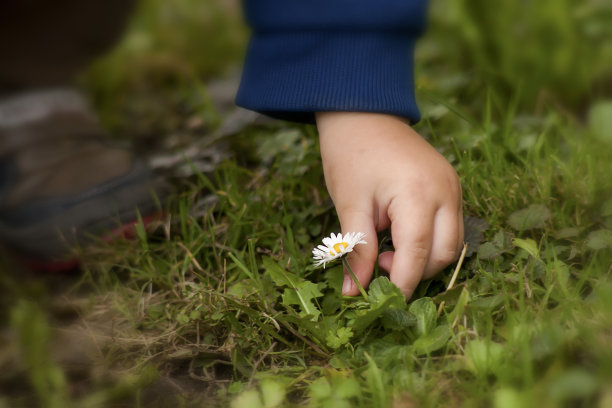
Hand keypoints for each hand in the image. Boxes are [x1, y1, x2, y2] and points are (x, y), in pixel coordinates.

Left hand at [316, 112, 463, 298]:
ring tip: (388, 248)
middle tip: (379, 263)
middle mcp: (446, 191)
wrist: (363, 113)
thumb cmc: (350, 155)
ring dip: (424, 258)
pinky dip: (430, 240)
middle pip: (444, 254)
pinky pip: (450, 226)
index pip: (419, 254)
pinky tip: (401, 233)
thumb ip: (356, 250)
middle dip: (415, 272)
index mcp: (419, 193)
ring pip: (452, 243)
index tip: (382, 302)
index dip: (402, 284)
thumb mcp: (350, 205)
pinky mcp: (451, 185)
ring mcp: (453, 186)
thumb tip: (352, 293)